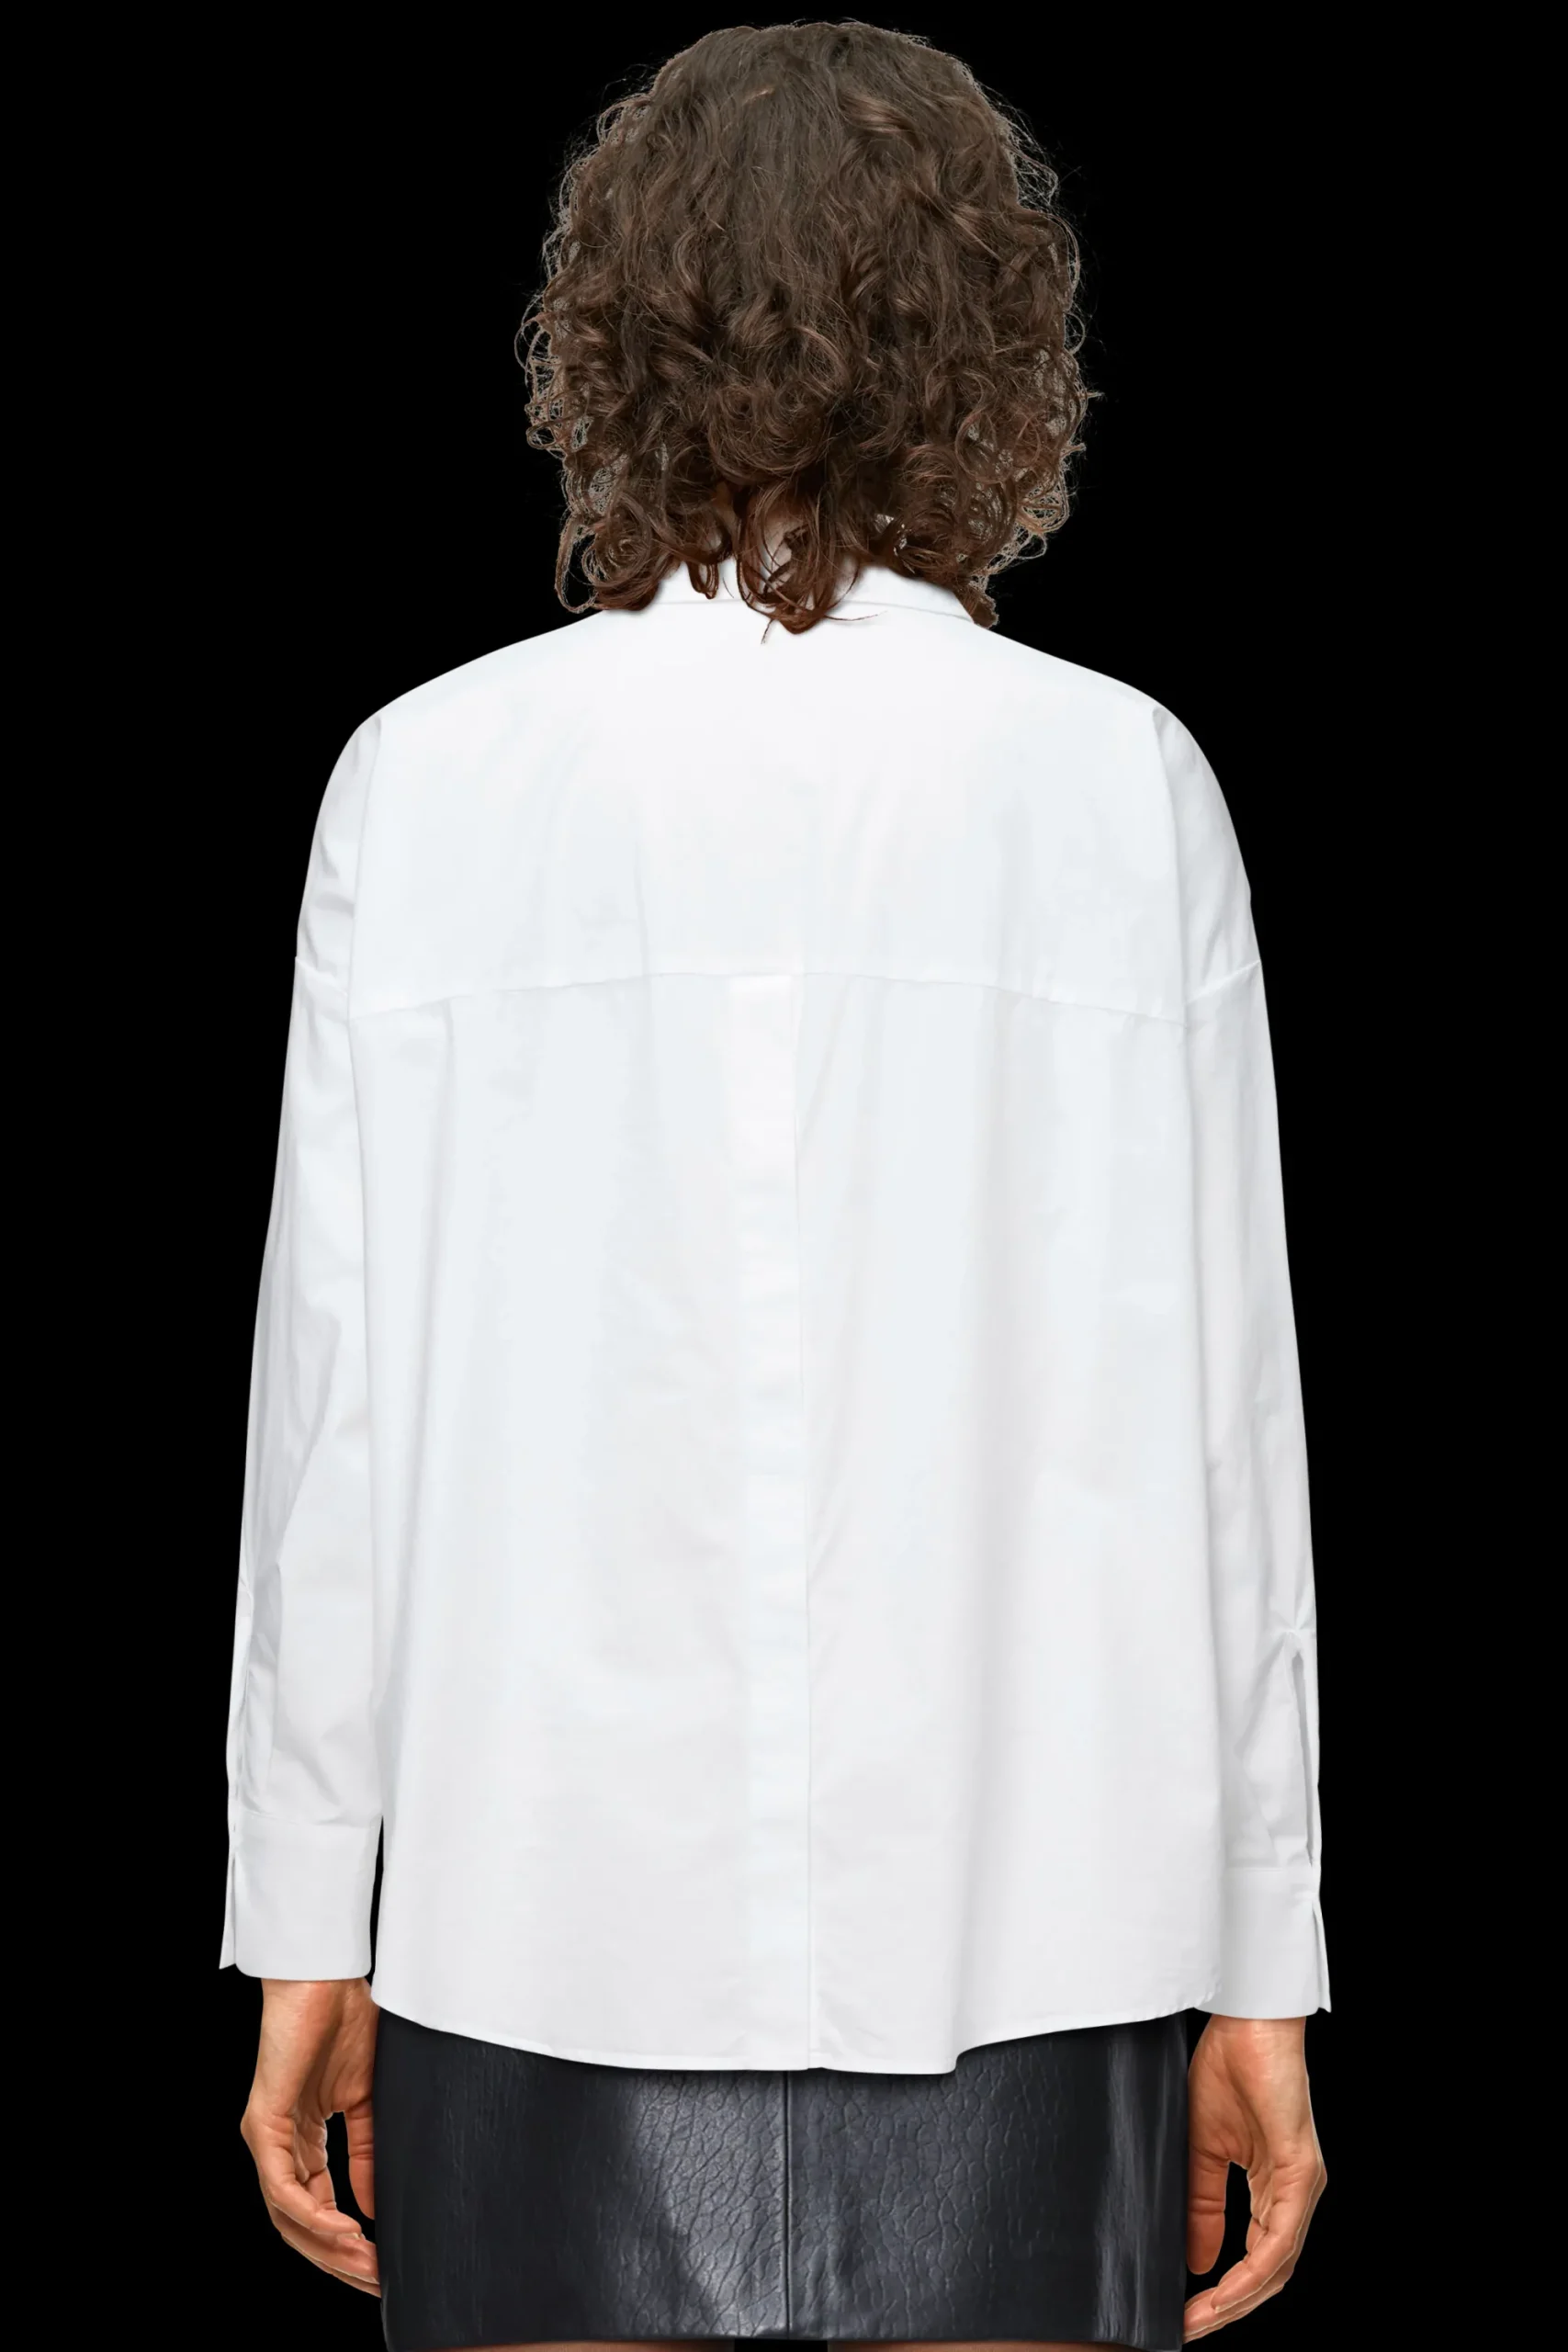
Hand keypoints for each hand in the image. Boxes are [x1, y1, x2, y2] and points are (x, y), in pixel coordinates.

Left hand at [240, 1978, 380, 2295]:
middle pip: (299, 2225)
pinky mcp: (262, 2125)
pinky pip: (283, 2188)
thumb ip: (366, 2153)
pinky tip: (347, 2228)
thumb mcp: (367, 2100)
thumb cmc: (348, 2022)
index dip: (347, 2242)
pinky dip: (314, 2215)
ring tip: (367, 2262)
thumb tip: (373, 2209)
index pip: (316, 2209)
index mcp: (301, 2140)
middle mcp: (277, 2146)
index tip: (384, 2264)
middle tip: (377, 2281)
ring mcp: (266, 2138)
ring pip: (288, 2216)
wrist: (327, 1978)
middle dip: (339, 2259)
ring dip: (328, 2247)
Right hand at [1183, 2015, 1325, 2338]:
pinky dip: (1252, 2271)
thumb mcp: (1200, 2146)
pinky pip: (1280, 2239)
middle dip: (1228, 2309)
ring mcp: (1302, 2186)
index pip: (1256, 2259)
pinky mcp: (1300, 2173)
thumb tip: (1198, 2260)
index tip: (1186, 2314)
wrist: (1245, 2021)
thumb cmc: (1226, 2067)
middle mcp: (1295, 2193)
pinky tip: (1225, 2288)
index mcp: (1274, 2186)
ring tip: (1199, 2319)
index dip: (1224, 2292)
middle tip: (1188, 2330)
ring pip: (1278, 2266)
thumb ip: (1202, 2204)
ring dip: (1238, 2300)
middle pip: (1270, 2275)